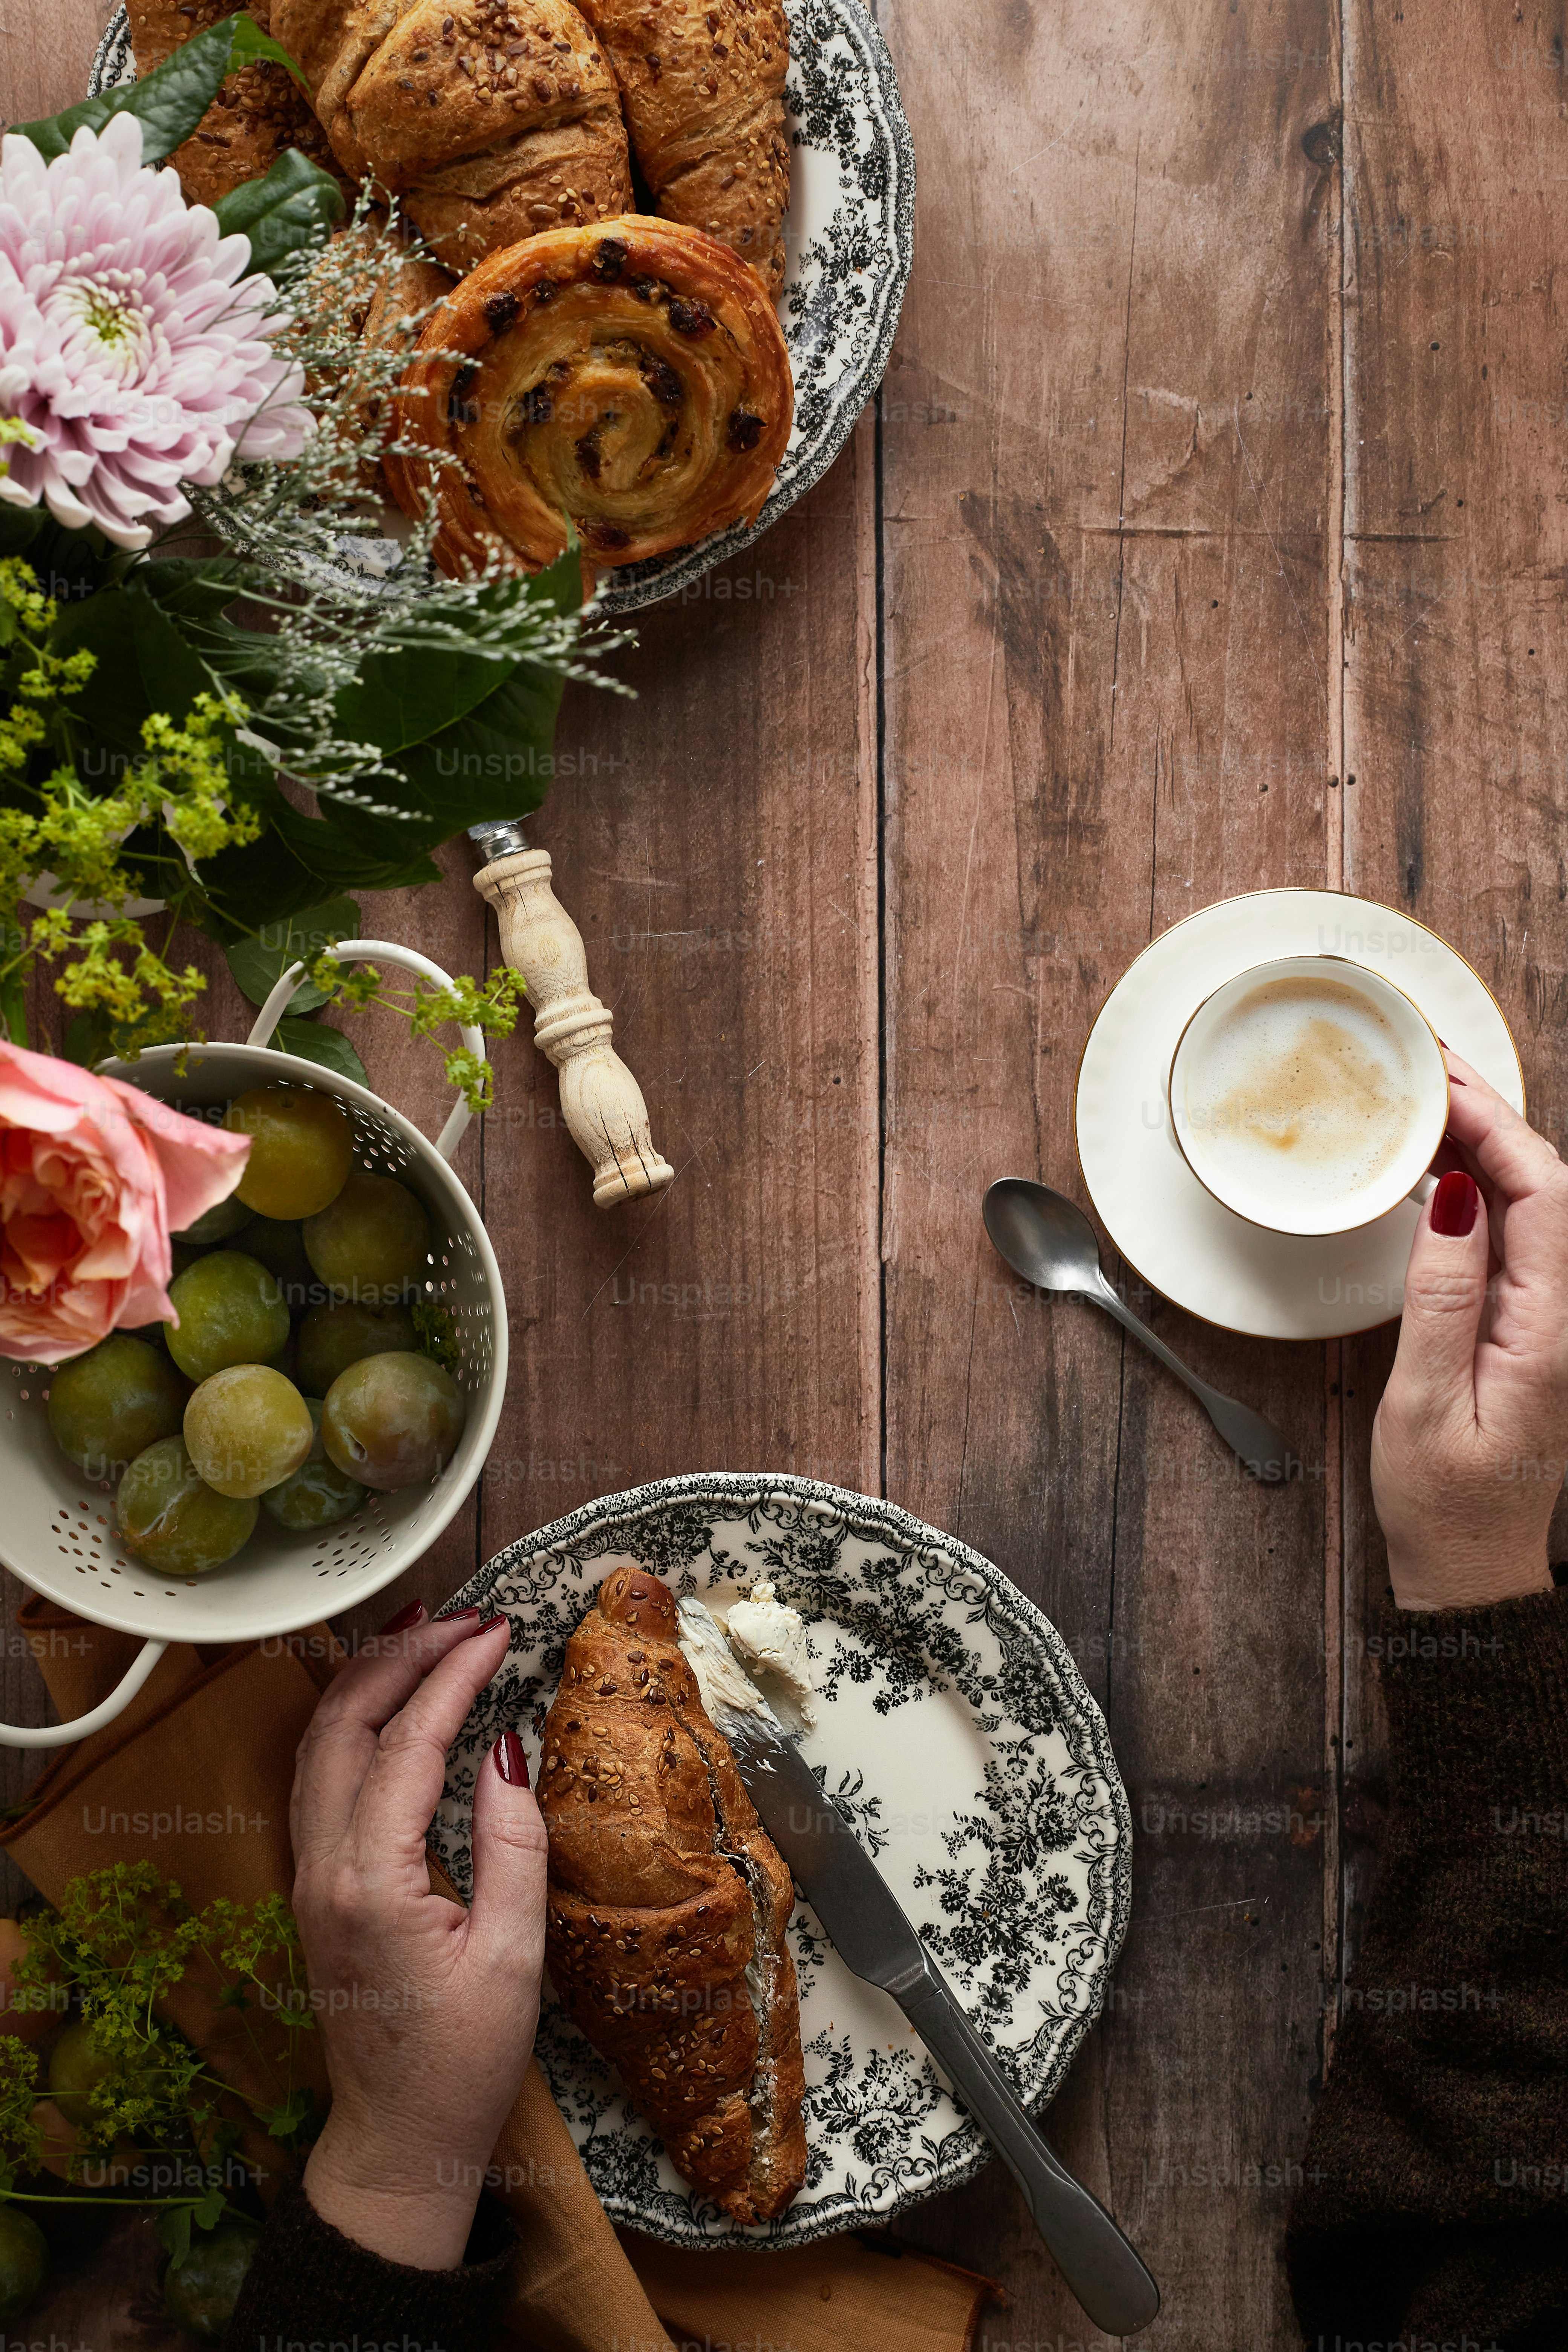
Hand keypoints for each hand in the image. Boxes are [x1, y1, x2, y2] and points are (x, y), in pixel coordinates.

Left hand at [290, 1601, 544, 2269]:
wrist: (399, 2140)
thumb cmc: (463, 2061)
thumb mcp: (513, 1955)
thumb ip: (512, 1844)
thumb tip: (504, 1748)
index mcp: (369, 1884)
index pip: (405, 1744)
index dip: (451, 1677)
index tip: (496, 1630)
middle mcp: (321, 1870)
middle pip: (343, 1725)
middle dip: (401, 1656)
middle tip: (463, 1615)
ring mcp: (308, 1876)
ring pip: (319, 1744)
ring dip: (367, 1678)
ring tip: (421, 1629)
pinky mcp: (315, 1885)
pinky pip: (318, 1776)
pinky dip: (351, 1719)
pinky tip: (386, 1697)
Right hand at [1371, 1049, 1567, 1610]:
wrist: (1471, 1572)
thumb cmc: (1444, 1504)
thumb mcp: (1424, 1403)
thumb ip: (1443, 1299)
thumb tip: (1457, 1203)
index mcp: (1549, 1333)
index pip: (1544, 1196)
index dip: (1497, 1126)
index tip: (1442, 1082)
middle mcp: (1564, 1318)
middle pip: (1545, 1187)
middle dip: (1490, 1115)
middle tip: (1426, 1064)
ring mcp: (1550, 1322)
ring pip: (1533, 1206)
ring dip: (1484, 1144)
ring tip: (1428, 1097)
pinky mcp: (1528, 1328)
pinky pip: (1515, 1237)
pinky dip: (1479, 1188)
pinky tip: (1442, 1168)